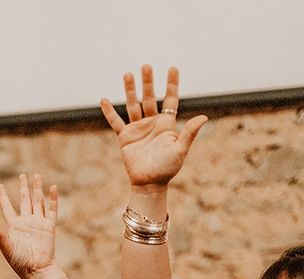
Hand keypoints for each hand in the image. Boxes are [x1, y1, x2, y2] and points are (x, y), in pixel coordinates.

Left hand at [0, 173, 57, 278]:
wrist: (37, 270)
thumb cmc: (20, 262)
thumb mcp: (7, 248)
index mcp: (14, 226)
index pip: (7, 207)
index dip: (3, 197)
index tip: (0, 186)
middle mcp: (26, 222)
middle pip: (24, 200)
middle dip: (23, 187)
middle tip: (22, 175)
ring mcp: (38, 223)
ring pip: (38, 201)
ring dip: (37, 189)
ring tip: (36, 176)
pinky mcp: (49, 227)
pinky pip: (52, 210)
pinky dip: (52, 199)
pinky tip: (52, 188)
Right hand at [100, 65, 207, 189]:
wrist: (149, 183)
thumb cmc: (167, 169)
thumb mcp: (180, 150)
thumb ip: (189, 133)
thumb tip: (203, 117)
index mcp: (166, 124)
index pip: (170, 99)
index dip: (172, 84)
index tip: (172, 68)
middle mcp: (152, 123)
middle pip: (149, 98)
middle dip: (148, 82)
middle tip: (146, 66)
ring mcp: (137, 129)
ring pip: (132, 105)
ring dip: (130, 90)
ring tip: (127, 74)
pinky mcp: (125, 137)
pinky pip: (116, 121)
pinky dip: (109, 111)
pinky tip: (104, 99)